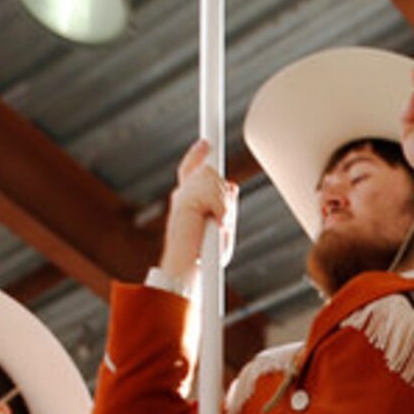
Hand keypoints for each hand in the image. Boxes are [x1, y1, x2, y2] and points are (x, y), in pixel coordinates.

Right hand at [159, 139, 239, 281]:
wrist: (186, 270)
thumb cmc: (203, 257)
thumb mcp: (221, 227)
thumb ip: (226, 205)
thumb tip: (233, 185)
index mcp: (186, 199)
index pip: (191, 169)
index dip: (198, 154)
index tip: (206, 144)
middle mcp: (181, 194)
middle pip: (212, 173)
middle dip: (224, 195)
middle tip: (223, 220)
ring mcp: (182, 196)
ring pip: (216, 183)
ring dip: (224, 207)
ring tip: (219, 226)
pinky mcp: (186, 202)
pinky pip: (216, 196)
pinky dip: (222, 211)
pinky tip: (218, 224)